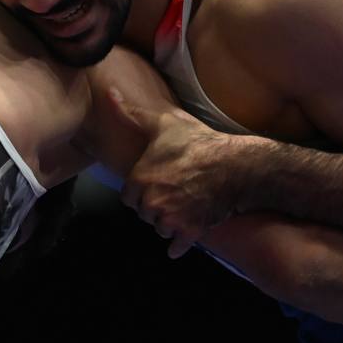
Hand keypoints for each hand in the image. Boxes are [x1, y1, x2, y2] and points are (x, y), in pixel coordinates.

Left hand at [109, 87, 233, 257]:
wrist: (234, 165)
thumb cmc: (197, 142)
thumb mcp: (163, 124)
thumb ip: (131, 113)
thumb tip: (109, 94)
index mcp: (139, 180)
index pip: (128, 197)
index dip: (141, 190)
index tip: (156, 182)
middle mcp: (151, 203)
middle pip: (144, 214)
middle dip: (155, 206)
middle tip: (173, 190)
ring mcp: (170, 220)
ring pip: (159, 229)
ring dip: (168, 221)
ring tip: (185, 203)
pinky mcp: (188, 233)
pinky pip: (175, 248)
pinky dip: (179, 244)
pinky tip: (184, 234)